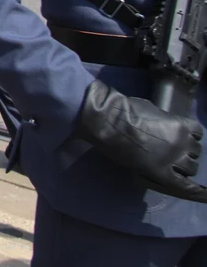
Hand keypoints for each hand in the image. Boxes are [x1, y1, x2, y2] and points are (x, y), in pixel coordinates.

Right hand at [76, 80, 206, 202]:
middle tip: (170, 153)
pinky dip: (197, 192)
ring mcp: (173, 158)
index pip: (197, 133)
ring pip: (191, 168)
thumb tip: (164, 130)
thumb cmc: (125, 110)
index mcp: (181, 125)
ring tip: (170, 167)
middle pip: (195, 152)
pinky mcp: (161, 173)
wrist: (109, 122)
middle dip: (185, 153)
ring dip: (183, 167)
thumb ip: (164, 122)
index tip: (183, 139)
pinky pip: (185, 186)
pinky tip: (205, 195)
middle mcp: (182, 142)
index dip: (190, 137)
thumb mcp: (153, 111)